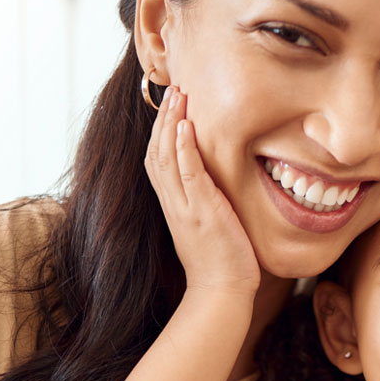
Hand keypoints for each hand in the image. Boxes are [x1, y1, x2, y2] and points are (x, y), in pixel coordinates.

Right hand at [145, 86, 260, 296]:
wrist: (221, 293)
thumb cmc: (222, 262)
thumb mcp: (210, 225)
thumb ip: (208, 202)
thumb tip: (218, 186)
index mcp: (175, 204)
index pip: (159, 160)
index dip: (161, 131)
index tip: (171, 105)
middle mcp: (173, 203)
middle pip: (157, 151)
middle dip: (163, 118)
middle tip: (173, 88)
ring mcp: (185, 207)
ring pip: (167, 156)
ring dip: (171, 123)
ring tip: (178, 95)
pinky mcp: (201, 212)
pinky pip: (188, 175)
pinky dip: (184, 148)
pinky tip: (186, 126)